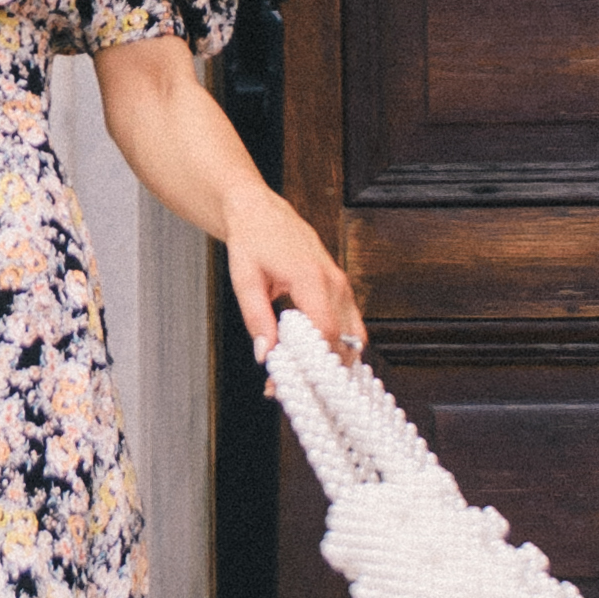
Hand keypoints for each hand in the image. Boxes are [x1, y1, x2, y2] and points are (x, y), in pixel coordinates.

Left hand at [224, 195, 360, 366]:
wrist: (260, 212)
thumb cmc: (252, 240)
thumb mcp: (245, 280)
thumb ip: (256, 319)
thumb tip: (265, 354)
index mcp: (311, 277)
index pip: (325, 331)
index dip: (309, 363)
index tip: (284, 380)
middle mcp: (335, 282)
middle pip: (344, 340)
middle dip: (319, 371)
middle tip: (285, 385)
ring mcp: (342, 285)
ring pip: (353, 336)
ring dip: (329, 361)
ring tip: (297, 376)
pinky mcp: (341, 289)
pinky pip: (349, 326)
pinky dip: (333, 347)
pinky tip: (308, 358)